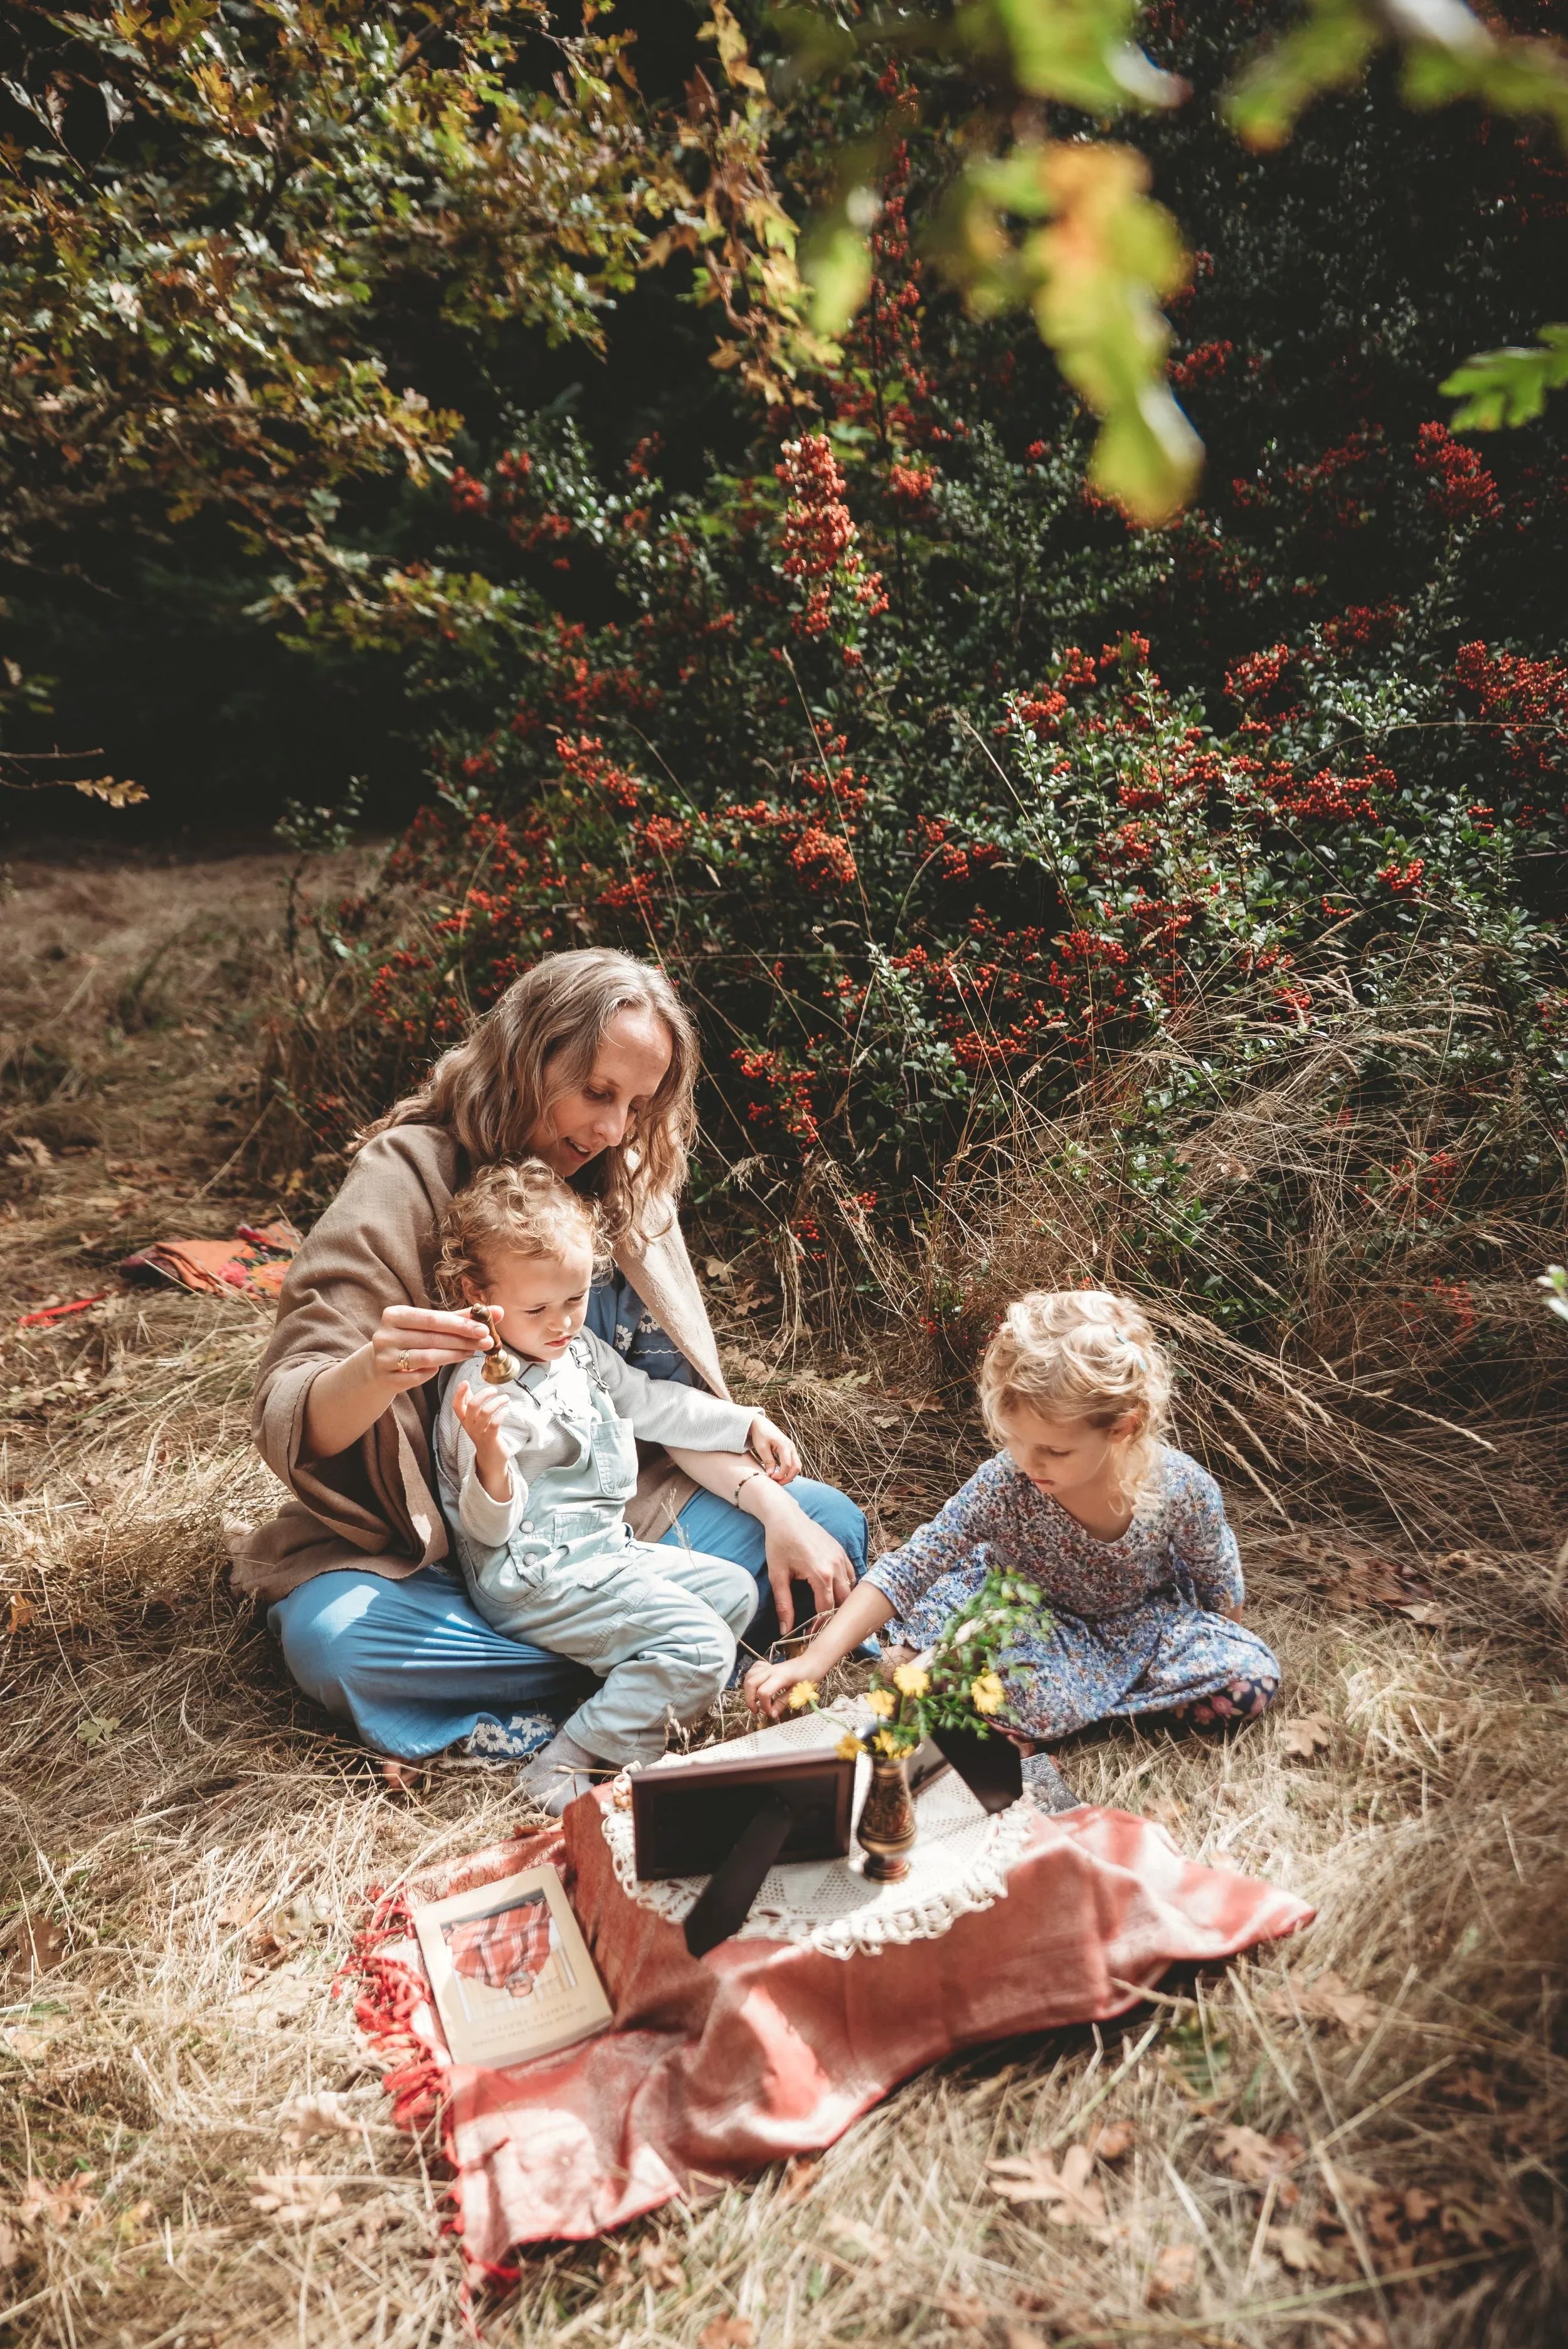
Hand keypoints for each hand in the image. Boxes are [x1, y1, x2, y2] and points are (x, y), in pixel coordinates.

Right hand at [369, 1303, 492, 1392]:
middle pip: (432, 1338)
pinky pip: (418, 1377)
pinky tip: (442, 1367)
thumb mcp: (429, 1326)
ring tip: (471, 1353)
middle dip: (462, 1340)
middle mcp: (385, 1335)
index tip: (484, 1329)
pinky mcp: (387, 1377)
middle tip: (487, 1343)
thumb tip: (498, 1311)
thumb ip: (461, 1317)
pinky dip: (432, 1372)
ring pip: (426, 1358)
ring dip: (454, 1356)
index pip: (432, 1319)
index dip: (460, 1324)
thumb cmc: (411, 1339)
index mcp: (394, 1314)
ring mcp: (384, 1357)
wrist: (379, 1365)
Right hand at [452, 1377, 513, 1500]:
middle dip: (483, 1394)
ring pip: (485, 1412)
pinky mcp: (491, 1439)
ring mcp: (479, 1433)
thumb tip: (466, 1386)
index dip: (459, 1393)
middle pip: (472, 1406)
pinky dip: (501, 1413)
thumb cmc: (483, 1434)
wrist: (490, 1458)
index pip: (456, 1405)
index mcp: (464, 1420)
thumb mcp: (474, 1419)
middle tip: (494, 1389)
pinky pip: (495, 1423)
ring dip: (497, 1402)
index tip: (465, 1382)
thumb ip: (469, 1403)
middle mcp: (470, 1426)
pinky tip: (507, 1409)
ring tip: (505, 1398)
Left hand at [744, 1487, 856, 1638]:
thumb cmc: (779, 1544)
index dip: (820, 1626)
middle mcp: (836, 1567)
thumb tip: (785, 1630)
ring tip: (831, 1614)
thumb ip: (784, 1605)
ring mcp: (842, 1558)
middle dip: (835, 1617)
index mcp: (821, 1574)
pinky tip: (837, 1594)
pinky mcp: (842, 1551)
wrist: (786, 1515)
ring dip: (843, 1603)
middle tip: (824, 1627)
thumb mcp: (778, 1576)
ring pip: (851, 1589)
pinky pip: (852, 1575)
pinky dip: (847, 1587)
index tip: (811, 1636)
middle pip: (844, 1602)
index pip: (827, 1610)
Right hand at [744, 1652, 825, 1719]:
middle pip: (751, 1683)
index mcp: (781, 1677)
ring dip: (748, 1689)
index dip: (764, 1705)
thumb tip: (772, 1714)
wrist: (814, 1660)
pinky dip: (751, 1678)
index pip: (763, 1692)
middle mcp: (771, 1670)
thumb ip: (784, 1702)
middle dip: (750, 1700)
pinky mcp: (769, 1666)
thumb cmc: (810, 1675)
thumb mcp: (799, 1691)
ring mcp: (769, 1667)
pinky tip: (758, 1685)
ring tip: (754, 1700)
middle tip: (757, 1711)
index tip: (770, 1712)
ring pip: (749, 1675)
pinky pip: (754, 1669)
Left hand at [747, 1412, 800, 1480]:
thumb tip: (771, 1474)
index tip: (770, 1478)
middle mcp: (791, 1447)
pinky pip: (793, 1463)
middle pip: (797, 1467)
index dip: (780, 1474)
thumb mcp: (761, 1447)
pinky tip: (779, 1474)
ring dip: (789, 1475)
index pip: (787, 1465)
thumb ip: (768, 1461)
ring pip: (797, 1466)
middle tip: (776, 1483)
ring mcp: (792, 1448)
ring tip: (778, 1480)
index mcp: (784, 1445)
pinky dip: (789, 1471)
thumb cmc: (760, 1434)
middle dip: (788, 1477)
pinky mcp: (789, 1450)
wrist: (760, 1424)